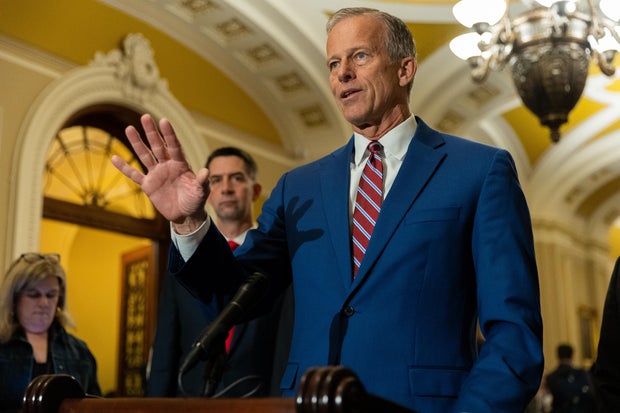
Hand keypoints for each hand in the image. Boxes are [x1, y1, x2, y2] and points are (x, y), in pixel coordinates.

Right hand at [111, 114, 208, 233]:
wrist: (186, 214)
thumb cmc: (196, 201)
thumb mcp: (201, 192)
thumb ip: (202, 181)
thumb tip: (206, 171)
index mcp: (181, 164)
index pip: (174, 146)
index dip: (169, 135)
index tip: (163, 121)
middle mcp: (167, 165)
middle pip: (158, 146)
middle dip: (152, 133)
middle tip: (145, 117)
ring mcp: (156, 174)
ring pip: (145, 156)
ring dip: (137, 143)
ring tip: (130, 129)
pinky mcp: (148, 185)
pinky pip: (134, 175)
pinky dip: (124, 167)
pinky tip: (114, 158)